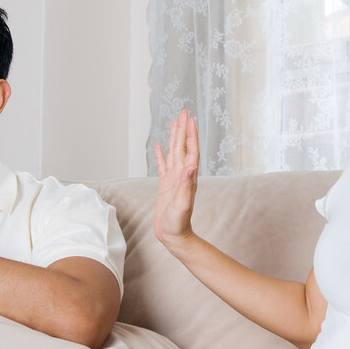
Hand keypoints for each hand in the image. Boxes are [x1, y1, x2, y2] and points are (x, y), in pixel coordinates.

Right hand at [153, 110, 199, 248]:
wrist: (174, 236)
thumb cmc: (178, 223)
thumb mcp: (182, 204)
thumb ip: (186, 185)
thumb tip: (190, 166)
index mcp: (187, 177)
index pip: (190, 151)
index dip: (190, 135)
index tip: (189, 119)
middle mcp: (182, 174)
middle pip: (182, 147)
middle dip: (182, 129)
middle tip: (183, 112)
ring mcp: (173, 179)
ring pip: (173, 152)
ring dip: (174, 137)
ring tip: (174, 122)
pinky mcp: (165, 185)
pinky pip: (162, 165)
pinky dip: (160, 154)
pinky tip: (159, 146)